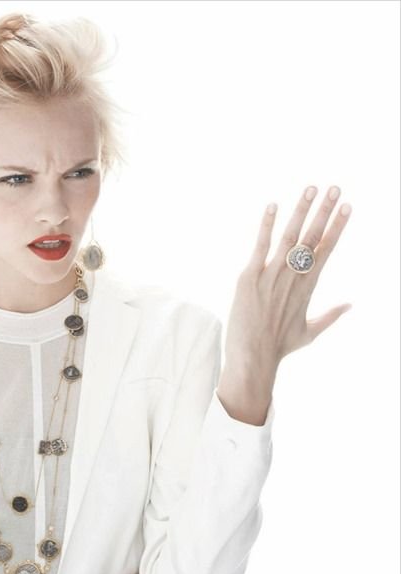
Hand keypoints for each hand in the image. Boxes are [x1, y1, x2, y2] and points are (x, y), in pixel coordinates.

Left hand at [223, 185, 352, 374]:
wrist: (253, 359)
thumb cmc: (279, 347)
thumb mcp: (309, 333)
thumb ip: (331, 316)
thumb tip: (351, 304)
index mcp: (308, 287)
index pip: (326, 250)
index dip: (337, 227)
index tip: (348, 207)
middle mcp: (293, 278)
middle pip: (312, 238)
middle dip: (325, 212)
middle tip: (336, 188)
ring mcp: (271, 276)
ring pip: (290, 237)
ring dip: (301, 211)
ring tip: (312, 188)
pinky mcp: (249, 278)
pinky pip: (260, 247)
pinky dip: (267, 226)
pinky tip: (274, 205)